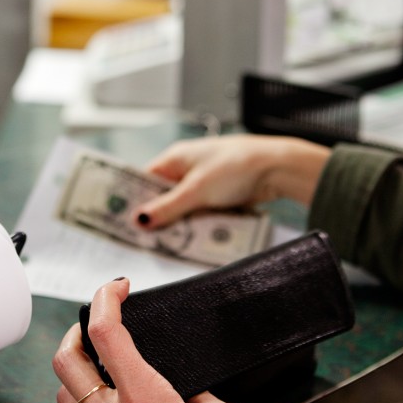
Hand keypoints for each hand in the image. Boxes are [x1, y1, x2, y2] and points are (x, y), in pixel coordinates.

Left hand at [53, 278, 258, 402]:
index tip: (116, 289)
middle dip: (76, 331)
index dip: (107, 298)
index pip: (108, 331)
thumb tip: (184, 393)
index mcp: (145, 397)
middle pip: (67, 359)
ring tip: (95, 372)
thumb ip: (198, 394)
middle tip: (94, 326)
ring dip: (76, 376)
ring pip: (64, 398)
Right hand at [135, 134, 331, 227]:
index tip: (124, 222)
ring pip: (183, 209)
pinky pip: (201, 213)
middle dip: (159, 217)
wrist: (278, 168)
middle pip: (163, 198)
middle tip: (148, 240)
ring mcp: (205, 183)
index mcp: (176, 159)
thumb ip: (167, 207)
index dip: (134, 200)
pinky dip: (198, 225)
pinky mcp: (220, 196)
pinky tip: (195, 238)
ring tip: (172, 243)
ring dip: (180, 224)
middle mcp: (188, 169)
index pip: (144, 180)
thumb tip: (139, 220)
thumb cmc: (236, 166)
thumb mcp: (196, 190)